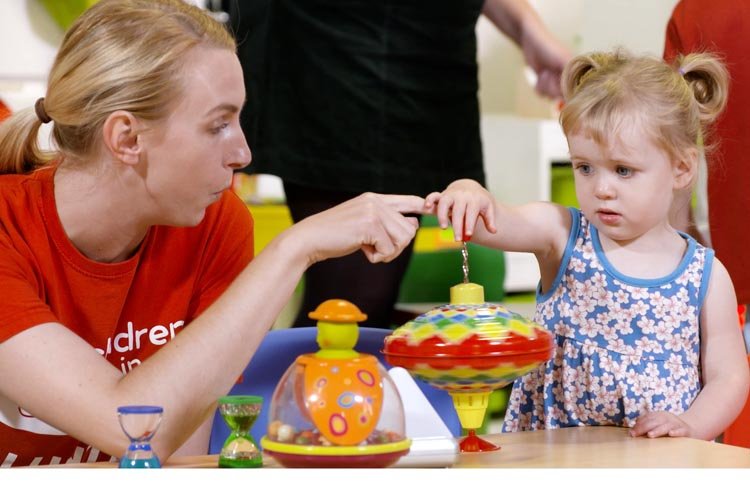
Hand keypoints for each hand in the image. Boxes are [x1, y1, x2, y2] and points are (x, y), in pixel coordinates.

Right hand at [296, 192, 424, 264]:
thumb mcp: (363, 225)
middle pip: (409, 229)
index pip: (408, 200)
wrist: (310, 239)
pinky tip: (362, 251)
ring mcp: (372, 212)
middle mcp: (376, 202)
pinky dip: (377, 257)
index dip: (423, 206)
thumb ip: (386, 223)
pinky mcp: (369, 225)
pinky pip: (388, 249)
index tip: (433, 209)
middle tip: (377, 250)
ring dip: (388, 253)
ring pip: (402, 240)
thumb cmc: (335, 235)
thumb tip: (414, 224)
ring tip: (369, 250)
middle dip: (396, 247)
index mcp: (374, 199)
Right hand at [424, 179, 496, 240]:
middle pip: (458, 212)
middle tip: (457, 239)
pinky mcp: (442, 195)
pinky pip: (434, 196)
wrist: (469, 187)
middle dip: (457, 226)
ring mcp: (451, 194)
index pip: (471, 213)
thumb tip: (494, 231)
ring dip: (442, 216)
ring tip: (444, 228)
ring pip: (444, 204)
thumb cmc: (479, 202)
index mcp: (474, 199)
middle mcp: (462, 196)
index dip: (469, 224)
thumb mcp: (487, 209)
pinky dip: (429, 200)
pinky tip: (427, 207)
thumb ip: (490, 220)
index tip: (468, 235)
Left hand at [519, 26, 570, 98]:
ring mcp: (557, 82)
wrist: (531, 40)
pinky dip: (538, 88)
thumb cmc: (549, 47)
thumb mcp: (563, 59)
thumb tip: (576, 90)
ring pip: (551, 97)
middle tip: (548, 72)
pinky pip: (543, 95)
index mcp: (578, 73)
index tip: (557, 78)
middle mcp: (569, 79)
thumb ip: (572, 74)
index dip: (564, 89)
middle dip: (552, 86)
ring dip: (544, 86)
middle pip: (561, 97)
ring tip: (544, 72)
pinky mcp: (547, 84)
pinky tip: (539, 76)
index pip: (575, 92)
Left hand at [630, 411, 692, 438]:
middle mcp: (667, 417)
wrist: (691, 429)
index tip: (632, 432)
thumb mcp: (658, 424)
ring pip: (666, 426)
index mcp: (659, 415)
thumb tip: (632, 430)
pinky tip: (671, 434)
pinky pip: (681, 431)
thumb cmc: (670, 428)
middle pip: (654, 422)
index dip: (639, 425)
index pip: (647, 418)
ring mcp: (676, 423)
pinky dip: (676, 432)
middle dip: (644, 428)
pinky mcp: (686, 430)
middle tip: (635, 434)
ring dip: (657, 430)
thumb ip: (647, 425)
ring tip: (650, 435)